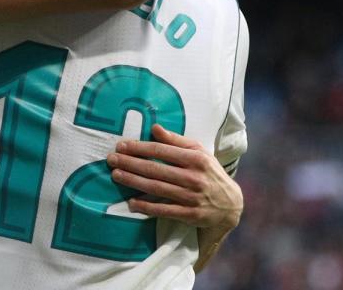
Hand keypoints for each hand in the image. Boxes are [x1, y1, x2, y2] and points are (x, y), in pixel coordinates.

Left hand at [107, 124, 242, 229]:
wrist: (231, 205)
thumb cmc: (210, 172)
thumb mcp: (199, 152)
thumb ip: (176, 140)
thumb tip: (154, 127)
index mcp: (196, 159)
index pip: (162, 150)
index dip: (139, 147)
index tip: (121, 145)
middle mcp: (194, 177)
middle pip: (156, 169)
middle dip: (131, 163)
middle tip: (111, 159)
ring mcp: (192, 197)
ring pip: (157, 188)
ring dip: (133, 182)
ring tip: (116, 175)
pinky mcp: (190, 215)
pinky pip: (164, 210)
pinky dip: (147, 207)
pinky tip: (131, 202)